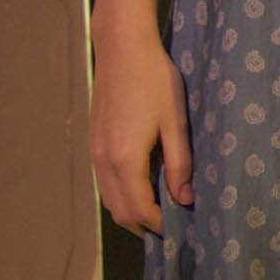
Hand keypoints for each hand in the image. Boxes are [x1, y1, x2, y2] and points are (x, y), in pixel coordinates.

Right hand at [90, 31, 191, 234]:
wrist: (122, 51)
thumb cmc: (155, 81)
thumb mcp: (175, 122)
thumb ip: (180, 163)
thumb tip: (186, 199)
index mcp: (125, 159)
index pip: (139, 209)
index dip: (159, 224)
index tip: (181, 229)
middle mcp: (104, 162)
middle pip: (120, 212)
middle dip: (144, 225)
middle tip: (173, 226)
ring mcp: (95, 154)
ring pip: (109, 200)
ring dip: (132, 212)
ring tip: (161, 212)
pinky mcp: (93, 144)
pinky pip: (105, 184)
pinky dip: (122, 195)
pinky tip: (143, 188)